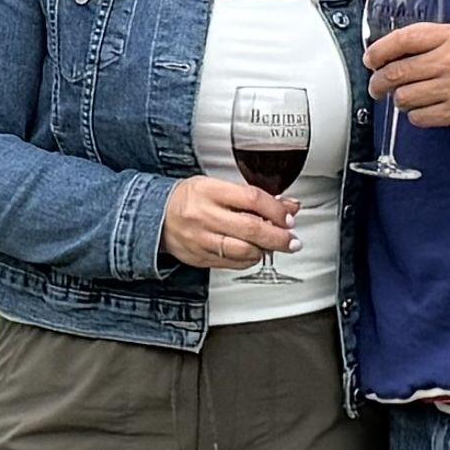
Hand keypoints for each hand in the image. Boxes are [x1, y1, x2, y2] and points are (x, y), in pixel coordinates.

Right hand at [158, 171, 300, 269]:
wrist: (157, 215)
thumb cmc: (190, 198)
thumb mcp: (217, 186)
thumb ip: (251, 197)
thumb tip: (287, 205)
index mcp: (210, 191)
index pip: (252, 199)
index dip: (276, 210)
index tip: (289, 216)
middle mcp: (204, 215)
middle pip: (251, 228)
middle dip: (278, 237)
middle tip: (292, 240)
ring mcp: (201, 238)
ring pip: (242, 250)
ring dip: (265, 251)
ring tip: (273, 247)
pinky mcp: (199, 257)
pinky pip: (231, 263)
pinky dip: (248, 260)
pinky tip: (254, 254)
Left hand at [362, 18, 449, 136]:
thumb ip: (434, 42)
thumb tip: (396, 53)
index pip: (403, 39)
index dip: (379, 50)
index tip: (370, 58)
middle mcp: (449, 60)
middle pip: (397, 72)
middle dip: (379, 82)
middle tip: (376, 86)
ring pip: (405, 97)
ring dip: (399, 100)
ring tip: (405, 98)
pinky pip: (421, 117)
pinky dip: (416, 116)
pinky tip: (423, 111)